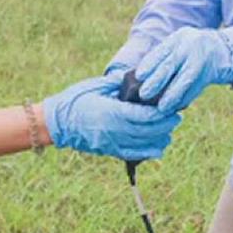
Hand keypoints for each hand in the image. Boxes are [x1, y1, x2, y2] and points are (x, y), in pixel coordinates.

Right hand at [40, 75, 182, 160]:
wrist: (56, 123)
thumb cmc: (75, 100)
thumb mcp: (97, 86)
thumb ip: (119, 83)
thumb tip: (138, 77)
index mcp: (113, 112)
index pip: (145, 115)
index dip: (162, 112)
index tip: (171, 105)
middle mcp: (115, 131)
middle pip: (150, 131)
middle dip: (166, 124)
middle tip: (176, 116)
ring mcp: (113, 143)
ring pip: (146, 145)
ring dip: (161, 137)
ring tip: (168, 129)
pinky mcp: (111, 151)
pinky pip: (136, 155)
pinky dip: (150, 151)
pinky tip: (159, 145)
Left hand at [134, 28, 232, 113]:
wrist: (220, 48)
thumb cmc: (189, 50)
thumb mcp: (177, 46)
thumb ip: (163, 58)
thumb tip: (139, 78)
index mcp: (177, 38)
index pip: (161, 51)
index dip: (149, 64)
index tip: (138, 76)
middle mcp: (189, 46)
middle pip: (171, 64)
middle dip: (156, 81)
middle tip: (144, 95)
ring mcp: (201, 59)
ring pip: (185, 79)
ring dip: (172, 95)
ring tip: (161, 107)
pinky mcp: (211, 73)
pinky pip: (196, 88)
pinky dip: (185, 98)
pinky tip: (176, 107)